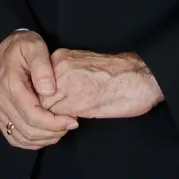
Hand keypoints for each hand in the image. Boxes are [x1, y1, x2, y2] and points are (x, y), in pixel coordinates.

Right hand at [0, 31, 78, 149]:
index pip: (33, 115)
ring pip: (22, 137)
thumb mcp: (34, 47)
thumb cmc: (20, 47)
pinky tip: (45, 134)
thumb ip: (42, 66)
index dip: (54, 123)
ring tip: (61, 128)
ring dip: (44, 138)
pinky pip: (14, 137)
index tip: (71, 119)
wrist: (2, 49)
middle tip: (70, 123)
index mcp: (10, 85)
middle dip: (53, 131)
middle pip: (29, 129)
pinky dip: (31, 141)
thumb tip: (49, 90)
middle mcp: (1, 101)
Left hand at [40, 50, 163, 118]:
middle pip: (38, 94)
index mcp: (61, 57)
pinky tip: (76, 118)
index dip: (44, 95)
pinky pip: (58, 116)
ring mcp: (67, 84)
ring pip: (45, 106)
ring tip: (67, 117)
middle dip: (46, 106)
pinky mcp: (77, 101)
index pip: (38, 81)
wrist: (140, 76)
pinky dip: (63, 121)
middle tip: (58, 114)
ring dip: (53, 115)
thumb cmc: (116, 73)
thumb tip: (51, 91)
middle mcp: (60, 68)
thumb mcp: (83, 65)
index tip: (53, 102)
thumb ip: (64, 74)